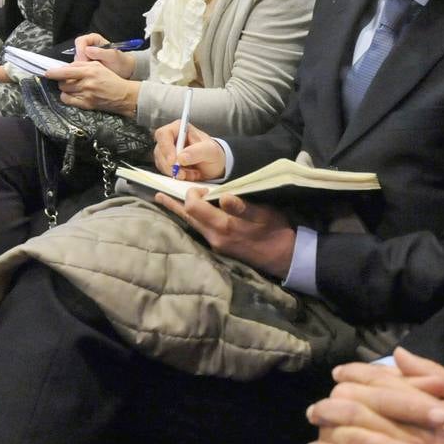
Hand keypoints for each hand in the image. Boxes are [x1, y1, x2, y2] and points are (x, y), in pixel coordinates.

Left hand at [44, 60, 139, 115]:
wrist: (123, 95)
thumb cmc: (110, 79)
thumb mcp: (98, 66)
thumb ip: (82, 65)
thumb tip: (66, 67)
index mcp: (89, 71)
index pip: (66, 71)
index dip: (54, 72)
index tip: (47, 72)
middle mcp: (86, 83)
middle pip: (63, 82)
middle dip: (61, 80)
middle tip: (66, 79)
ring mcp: (86, 95)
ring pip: (64, 91)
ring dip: (64, 88)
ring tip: (71, 86)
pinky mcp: (86, 104)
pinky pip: (68, 100)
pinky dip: (66, 97)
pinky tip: (71, 94)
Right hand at [73, 32, 136, 78]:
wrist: (125, 70)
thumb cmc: (120, 61)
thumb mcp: (113, 56)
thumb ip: (101, 52)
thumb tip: (88, 50)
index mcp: (94, 39)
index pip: (80, 41)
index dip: (80, 51)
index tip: (85, 61)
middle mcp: (88, 45)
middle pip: (77, 51)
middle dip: (81, 61)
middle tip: (88, 69)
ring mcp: (85, 55)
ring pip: (77, 60)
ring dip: (82, 67)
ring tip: (92, 72)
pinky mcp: (85, 64)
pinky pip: (79, 68)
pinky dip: (83, 72)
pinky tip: (91, 75)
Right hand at [152, 120, 224, 180]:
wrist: (213, 166)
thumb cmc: (212, 154)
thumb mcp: (211, 151)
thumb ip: (198, 152)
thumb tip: (181, 157)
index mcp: (180, 128)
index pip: (164, 134)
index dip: (166, 147)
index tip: (173, 161)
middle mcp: (171, 138)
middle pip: (160, 151)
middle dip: (170, 165)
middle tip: (182, 174)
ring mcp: (167, 151)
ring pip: (161, 163)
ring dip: (176, 172)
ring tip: (193, 173)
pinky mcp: (166, 163)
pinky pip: (165, 172)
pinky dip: (177, 176)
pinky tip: (189, 175)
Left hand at [154, 189, 295, 277]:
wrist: (284, 256)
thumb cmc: (275, 229)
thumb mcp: (263, 214)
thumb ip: (242, 206)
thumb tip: (224, 197)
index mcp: (223, 226)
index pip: (194, 207)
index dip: (192, 194)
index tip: (201, 187)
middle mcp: (214, 238)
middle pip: (186, 218)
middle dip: (174, 204)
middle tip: (160, 194)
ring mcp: (216, 245)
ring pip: (192, 225)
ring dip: (181, 212)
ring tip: (165, 201)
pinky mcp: (219, 248)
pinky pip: (200, 231)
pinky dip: (193, 220)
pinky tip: (191, 215)